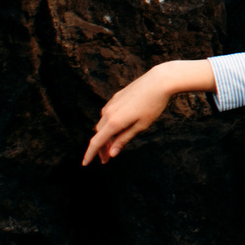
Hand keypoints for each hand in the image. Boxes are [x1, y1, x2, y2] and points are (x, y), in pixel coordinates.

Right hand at [81, 59, 212, 164]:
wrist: (159, 81)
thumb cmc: (153, 105)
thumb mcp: (141, 126)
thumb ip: (124, 139)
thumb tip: (112, 153)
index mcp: (114, 122)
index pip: (96, 142)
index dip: (90, 154)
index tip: (85, 164)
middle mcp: (109, 112)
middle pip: (99, 134)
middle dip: (101, 147)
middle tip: (107, 159)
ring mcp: (111, 103)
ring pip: (103, 123)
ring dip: (105, 136)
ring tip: (114, 144)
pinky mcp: (116, 97)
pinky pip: (108, 114)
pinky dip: (109, 124)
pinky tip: (118, 128)